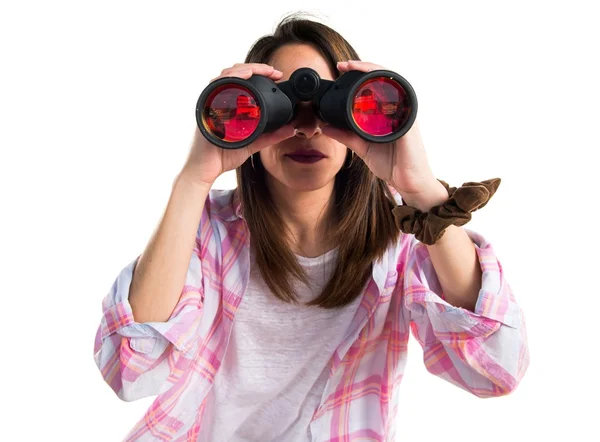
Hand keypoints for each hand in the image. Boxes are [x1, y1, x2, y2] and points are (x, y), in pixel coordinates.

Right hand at [181, 63, 296, 186]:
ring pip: (227, 74)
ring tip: (263, 70)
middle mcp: (220, 100)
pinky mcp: (207, 105)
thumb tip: (291, 129)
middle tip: (274, 72)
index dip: (260, 74)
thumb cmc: (224, 155)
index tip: (277, 76)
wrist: (206, 168)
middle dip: (257, 68)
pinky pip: (217, 84)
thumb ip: (270, 136)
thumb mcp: (253, 143)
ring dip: (246, 69)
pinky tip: (245, 75)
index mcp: (230, 105)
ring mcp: (212, 101)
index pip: (244, 81)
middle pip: (236, 73)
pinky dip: (232, 77)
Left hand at [322, 60, 441, 200]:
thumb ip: (346, 135)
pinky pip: (399, 103)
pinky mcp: (409, 124)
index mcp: (389, 112)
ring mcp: (406, 115)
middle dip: (364, 68)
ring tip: (354, 68)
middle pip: (384, 79)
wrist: (410, 184)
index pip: (376, 85)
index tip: (341, 69)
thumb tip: (325, 126)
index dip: (360, 74)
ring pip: (392, 85)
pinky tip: (372, 87)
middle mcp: (400, 109)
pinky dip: (385, 93)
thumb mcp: (363, 147)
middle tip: (343, 66)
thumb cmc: (392, 164)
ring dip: (373, 73)